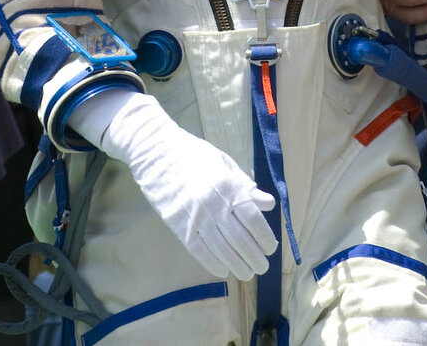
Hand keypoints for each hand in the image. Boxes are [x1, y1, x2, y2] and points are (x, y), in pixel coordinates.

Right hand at [78, 90, 276, 281]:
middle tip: (262, 267)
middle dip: (254, 256)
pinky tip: (222, 271)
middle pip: (240, 239)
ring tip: (247, 274)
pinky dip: (212, 263)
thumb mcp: (224, 163)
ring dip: (237, 264)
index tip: (270, 247)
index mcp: (229, 187)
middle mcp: (215, 205)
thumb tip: (268, 204)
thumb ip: (245, 186)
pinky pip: (198, 250)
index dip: (264, 237)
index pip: (253, 219)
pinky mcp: (178, 226)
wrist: (156, 153)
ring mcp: (196, 217)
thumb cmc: (192, 155)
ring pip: (221, 249)